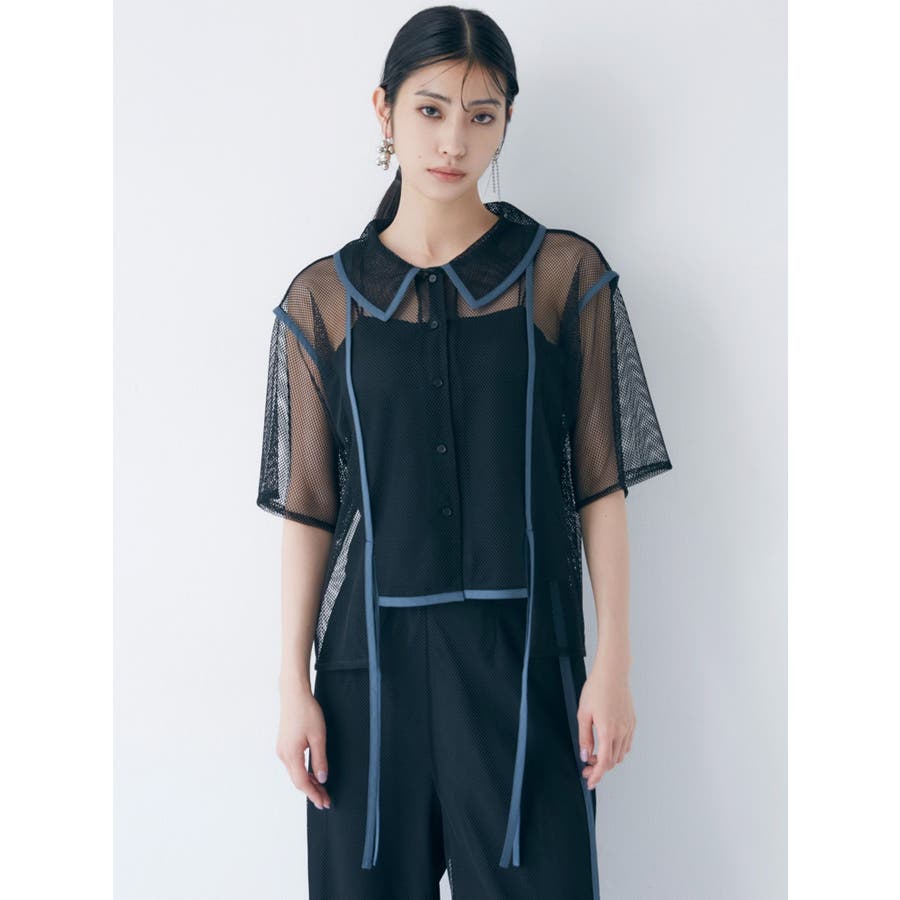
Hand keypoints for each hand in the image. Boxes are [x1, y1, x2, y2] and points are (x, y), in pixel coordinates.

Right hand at [275, 682, 331, 810]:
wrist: (294, 695)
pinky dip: (303, 772)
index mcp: (291, 754)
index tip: (324, 802)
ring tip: (321, 789)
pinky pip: (293, 765)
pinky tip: (312, 774)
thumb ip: (320, 759)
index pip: (302, 782)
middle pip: (297, 780)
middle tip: (325, 800)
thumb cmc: (307, 712)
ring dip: (308, 782)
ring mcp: (282, 750)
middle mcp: (283, 755)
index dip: (314, 794)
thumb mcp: (318, 737)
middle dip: (312, 792)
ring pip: (295, 773)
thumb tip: (322, 778)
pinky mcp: (284, 745)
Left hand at [577, 663, 635, 789]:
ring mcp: (628, 727)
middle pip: (612, 761)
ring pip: (620, 754)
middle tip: (586, 768)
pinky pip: (627, 743)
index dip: (596, 775)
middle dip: (599, 768)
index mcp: (608, 732)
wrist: (612, 673)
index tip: (590, 782)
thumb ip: (584, 737)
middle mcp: (621, 732)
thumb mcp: (583, 714)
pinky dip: (618, 750)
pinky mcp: (632, 722)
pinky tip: (608, 746)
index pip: (603, 763)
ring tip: (594, 756)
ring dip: (608, 760)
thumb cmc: (596, 689)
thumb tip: (584, 755)